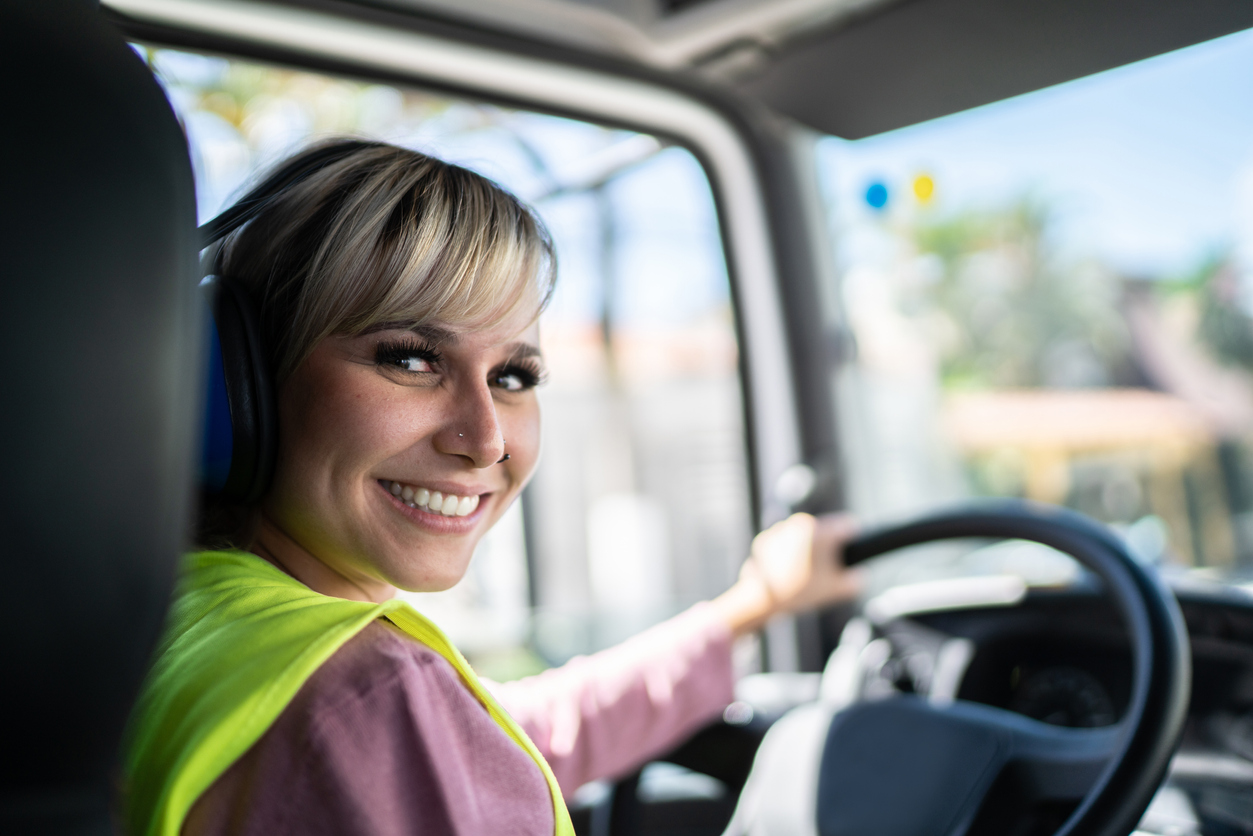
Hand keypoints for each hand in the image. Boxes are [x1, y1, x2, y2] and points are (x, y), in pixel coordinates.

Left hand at [711, 513, 861, 637]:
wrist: (762, 598)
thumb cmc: (802, 591)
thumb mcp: (838, 590)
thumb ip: (857, 580)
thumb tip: (860, 574)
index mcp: (820, 530)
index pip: (847, 525)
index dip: (854, 539)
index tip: (852, 549)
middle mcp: (800, 522)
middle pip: (824, 530)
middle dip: (828, 547)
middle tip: (826, 569)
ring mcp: (780, 528)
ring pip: (803, 535)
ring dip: (807, 548)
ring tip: (805, 572)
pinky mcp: (765, 538)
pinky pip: (784, 542)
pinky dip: (788, 552)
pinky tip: (789, 570)